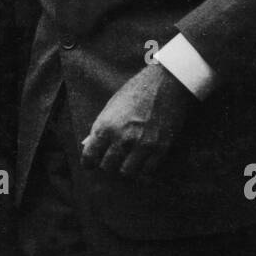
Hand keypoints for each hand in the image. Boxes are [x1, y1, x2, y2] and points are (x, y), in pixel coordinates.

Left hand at [81, 64, 191, 178]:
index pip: (90, 156)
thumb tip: (90, 144)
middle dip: (107, 164)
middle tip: (111, 160)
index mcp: (106, 126)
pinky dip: (143, 171)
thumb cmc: (136, 90)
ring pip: (127, 172)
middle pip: (107, 167)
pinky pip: (147, 171)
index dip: (88, 163)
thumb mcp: (111, 106)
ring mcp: (142, 145)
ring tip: (127, 162)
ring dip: (125, 168)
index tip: (90, 164)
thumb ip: (101, 127)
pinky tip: (142, 164)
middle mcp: (122, 139)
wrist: (166, 83)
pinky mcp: (160, 148)